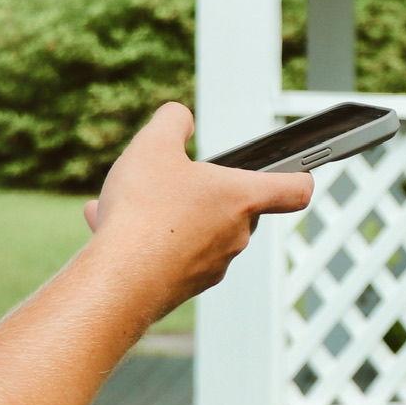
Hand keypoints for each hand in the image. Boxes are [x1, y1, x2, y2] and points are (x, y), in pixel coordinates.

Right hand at [82, 103, 312, 318]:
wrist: (118, 280)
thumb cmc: (144, 211)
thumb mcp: (153, 146)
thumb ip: (172, 121)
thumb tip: (179, 117)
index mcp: (241, 198)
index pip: (294, 189)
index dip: (300, 175)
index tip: (299, 170)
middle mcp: (236, 236)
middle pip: (235, 207)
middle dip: (202, 191)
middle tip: (168, 180)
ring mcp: (212, 266)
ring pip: (193, 229)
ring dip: (165, 214)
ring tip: (121, 203)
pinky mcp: (184, 287)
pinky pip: (169, 253)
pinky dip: (145, 238)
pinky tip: (105, 223)